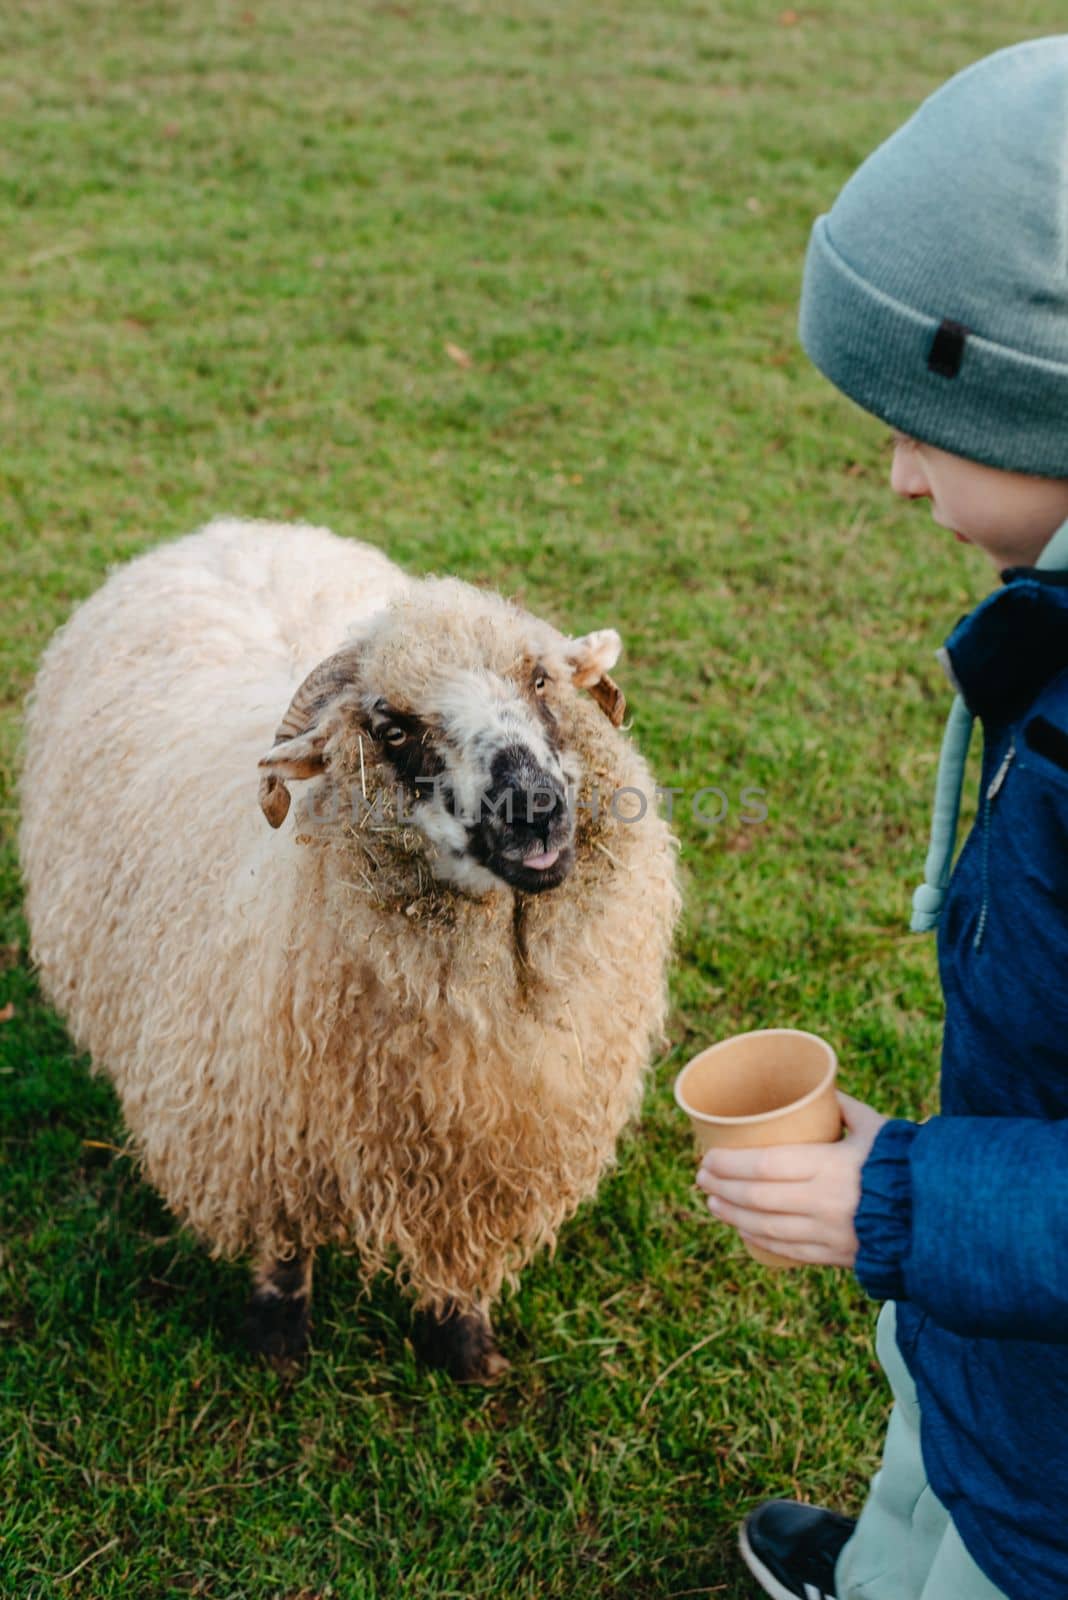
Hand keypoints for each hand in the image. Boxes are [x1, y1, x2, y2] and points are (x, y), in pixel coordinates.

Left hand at [694, 1092, 888, 1266]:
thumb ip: (846, 1109)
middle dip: (723, 1188)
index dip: (729, 1165)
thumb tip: (823, 1090)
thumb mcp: (878, 1129)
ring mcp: (829, 1235)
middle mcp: (825, 1203)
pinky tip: (743, 1230)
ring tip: (712, 1202)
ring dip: (733, 1215)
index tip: (707, 1157)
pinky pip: (788, 1250)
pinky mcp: (836, 1257)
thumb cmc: (906, 1164)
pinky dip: (759, 1240)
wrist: (942, 1217)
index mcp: (832, 1166)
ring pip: (766, 1228)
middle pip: (758, 1198)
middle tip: (700, 1177)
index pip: (765, 1166)